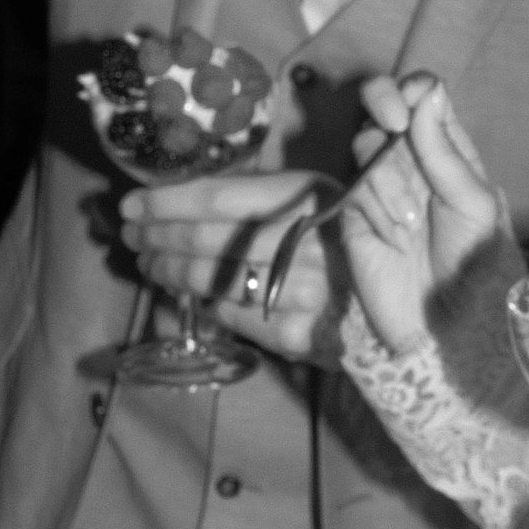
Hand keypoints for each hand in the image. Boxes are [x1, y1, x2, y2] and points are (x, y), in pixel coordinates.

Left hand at [120, 167, 343, 361]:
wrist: (397, 306)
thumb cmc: (347, 242)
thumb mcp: (316, 200)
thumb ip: (260, 195)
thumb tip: (183, 196)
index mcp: (307, 198)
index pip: (218, 199)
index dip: (166, 201)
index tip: (132, 203)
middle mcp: (303, 242)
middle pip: (205, 238)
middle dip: (156, 235)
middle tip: (130, 234)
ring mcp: (299, 291)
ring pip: (208, 278)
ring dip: (166, 269)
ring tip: (148, 262)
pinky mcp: (293, 333)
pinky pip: (227, 312)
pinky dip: (200, 300)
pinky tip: (186, 291)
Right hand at [339, 71, 515, 354]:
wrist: (447, 327)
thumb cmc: (476, 265)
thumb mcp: (473, 204)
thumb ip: (445, 150)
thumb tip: (427, 91)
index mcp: (448, 151)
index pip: (424, 98)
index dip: (413, 89)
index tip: (410, 101)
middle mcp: (411, 160)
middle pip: (382, 106)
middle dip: (382, 103)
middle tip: (393, 123)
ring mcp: (380, 186)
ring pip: (365, 147)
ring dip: (390, 181)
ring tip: (411, 225)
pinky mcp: (353, 214)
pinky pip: (354, 189)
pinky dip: (376, 209)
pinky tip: (395, 239)